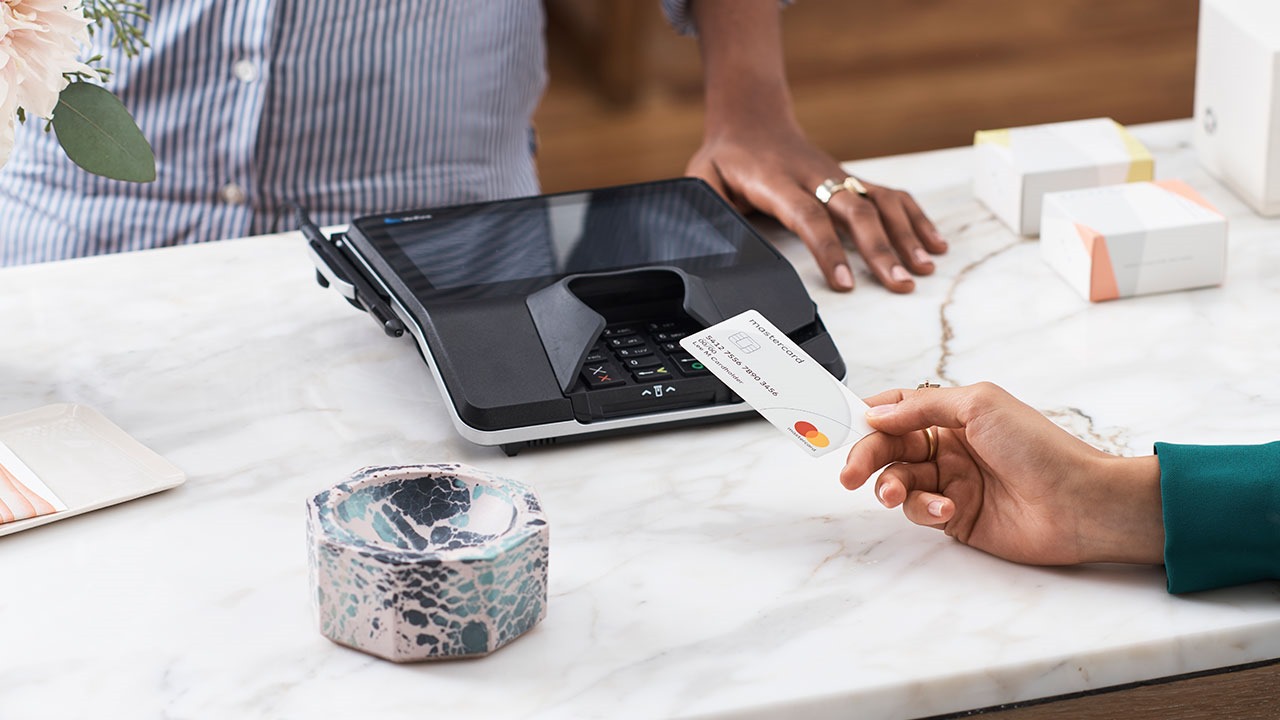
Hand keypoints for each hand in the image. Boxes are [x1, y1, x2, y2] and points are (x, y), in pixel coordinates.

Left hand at [685, 0, 946, 293]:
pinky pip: (889, 195)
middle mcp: (815, 177)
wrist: (752, 119)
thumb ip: (708, 208)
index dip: (829, 249)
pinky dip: (915, 218)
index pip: (809, 216)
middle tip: (901, 284)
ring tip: (924, 270)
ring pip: (880, 201)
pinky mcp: (851, 179)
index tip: (845, 283)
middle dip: (881, 250)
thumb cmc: (727, 157)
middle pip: (855, 211)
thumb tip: (710, 243)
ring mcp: (838, 176)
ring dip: (906, 235)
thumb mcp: (703, 179)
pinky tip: (934, 243)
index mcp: (777, 181)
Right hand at [839, 382, 1163, 565]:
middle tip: (851, 474)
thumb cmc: (1040, 448)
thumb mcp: (979, 405)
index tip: (840, 425)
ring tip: (894, 495)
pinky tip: (945, 510)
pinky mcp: (955, 517)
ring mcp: (951, 482)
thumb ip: (922, 406)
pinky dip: (923, 509)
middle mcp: (948, 446)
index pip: (898, 409)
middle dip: (867, 458)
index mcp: (954, 413)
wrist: (1078, 503)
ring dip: (890, 486)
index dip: (869, 416)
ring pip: (898, 480)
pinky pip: (919, 510)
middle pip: (889, 447)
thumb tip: (876, 413)